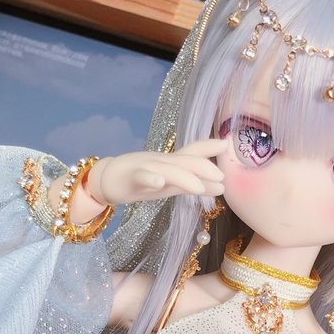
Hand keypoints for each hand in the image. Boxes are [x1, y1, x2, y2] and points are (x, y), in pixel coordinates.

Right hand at [87, 139, 226, 207]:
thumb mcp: (170, 183)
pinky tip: (159, 182)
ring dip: (184, 177)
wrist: (107, 180)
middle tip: (220, 177)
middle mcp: (162, 162)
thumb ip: (193, 183)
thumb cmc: (141, 181)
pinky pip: (142, 177)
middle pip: (184, 161)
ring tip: (199, 188)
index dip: (209, 147)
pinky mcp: (131, 177)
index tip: (226, 145)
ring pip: (167, 170)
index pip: (192, 152)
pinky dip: (151, 179)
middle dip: (202, 167)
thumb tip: (221, 186)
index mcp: (172, 163)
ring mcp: (146, 168)